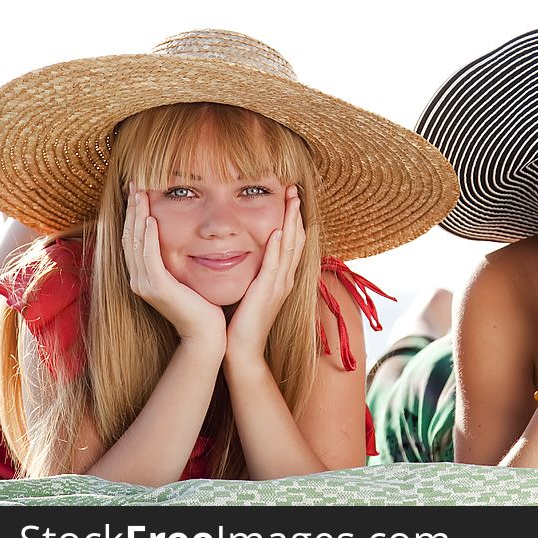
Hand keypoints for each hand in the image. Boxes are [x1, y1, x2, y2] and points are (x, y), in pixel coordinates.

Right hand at [122, 184, 225, 343]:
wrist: (206, 333)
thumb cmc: (202, 305)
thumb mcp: (187, 277)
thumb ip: (179, 260)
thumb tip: (186, 237)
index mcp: (145, 276)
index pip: (133, 239)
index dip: (134, 215)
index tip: (138, 192)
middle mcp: (139, 279)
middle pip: (129, 237)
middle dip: (132, 210)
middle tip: (134, 185)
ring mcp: (145, 284)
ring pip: (135, 243)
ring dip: (137, 216)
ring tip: (139, 194)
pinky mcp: (157, 288)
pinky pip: (149, 257)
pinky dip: (147, 238)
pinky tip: (149, 220)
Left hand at [225, 186, 305, 365]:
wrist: (242, 350)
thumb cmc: (241, 322)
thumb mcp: (250, 290)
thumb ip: (253, 272)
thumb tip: (244, 252)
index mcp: (281, 277)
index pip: (292, 241)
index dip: (293, 218)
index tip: (290, 196)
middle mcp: (285, 279)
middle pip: (297, 239)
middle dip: (296, 213)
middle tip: (295, 188)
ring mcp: (279, 286)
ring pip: (290, 247)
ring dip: (291, 222)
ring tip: (292, 199)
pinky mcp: (267, 293)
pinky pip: (274, 266)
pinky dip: (277, 248)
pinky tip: (277, 231)